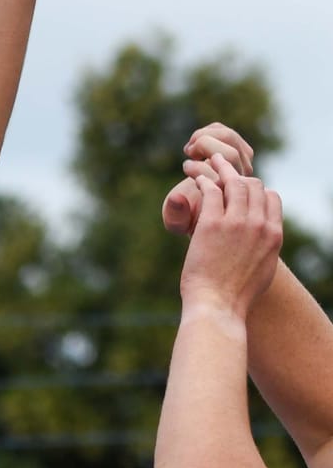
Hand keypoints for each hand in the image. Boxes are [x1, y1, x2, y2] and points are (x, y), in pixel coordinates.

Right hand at [163, 123, 255, 236]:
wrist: (205, 215)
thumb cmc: (189, 221)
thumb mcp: (177, 222)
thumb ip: (175, 214)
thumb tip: (177, 196)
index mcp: (230, 200)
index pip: (221, 176)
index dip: (198, 170)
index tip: (185, 169)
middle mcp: (242, 182)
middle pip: (230, 154)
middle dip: (205, 150)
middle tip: (188, 154)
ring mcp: (245, 166)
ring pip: (230, 139)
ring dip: (206, 138)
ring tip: (189, 149)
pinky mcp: (242, 154)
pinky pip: (228, 134)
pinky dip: (209, 132)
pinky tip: (195, 144)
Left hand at [178, 155, 281, 315]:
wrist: (218, 306)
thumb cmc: (236, 295)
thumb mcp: (263, 270)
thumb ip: (265, 249)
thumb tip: (263, 244)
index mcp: (273, 235)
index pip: (271, 197)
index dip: (256, 190)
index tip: (240, 190)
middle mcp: (258, 224)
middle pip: (252, 186)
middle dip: (236, 174)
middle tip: (220, 166)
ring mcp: (236, 222)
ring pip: (232, 182)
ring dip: (218, 167)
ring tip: (204, 161)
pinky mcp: (211, 224)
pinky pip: (209, 191)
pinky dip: (202, 179)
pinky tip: (193, 176)